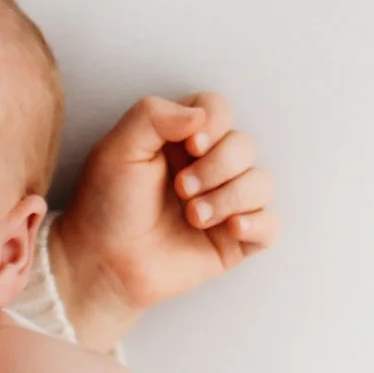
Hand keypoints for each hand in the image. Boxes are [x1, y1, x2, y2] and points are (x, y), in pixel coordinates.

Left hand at [50, 92, 279, 349]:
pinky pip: (271, 225)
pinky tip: (231, 229)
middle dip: (217, 166)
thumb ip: (152, 116)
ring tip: (193, 217)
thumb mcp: (117, 150)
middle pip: (244, 144)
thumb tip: (200, 114)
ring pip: (261, 183)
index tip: (190, 146)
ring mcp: (223, 203)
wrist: (102, 263)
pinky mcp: (233, 239)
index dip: (214, 123)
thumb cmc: (105, 205)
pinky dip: (257, 224)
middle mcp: (206, 166)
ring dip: (230, 197)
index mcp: (180, 139)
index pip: (219, 109)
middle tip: (181, 189)